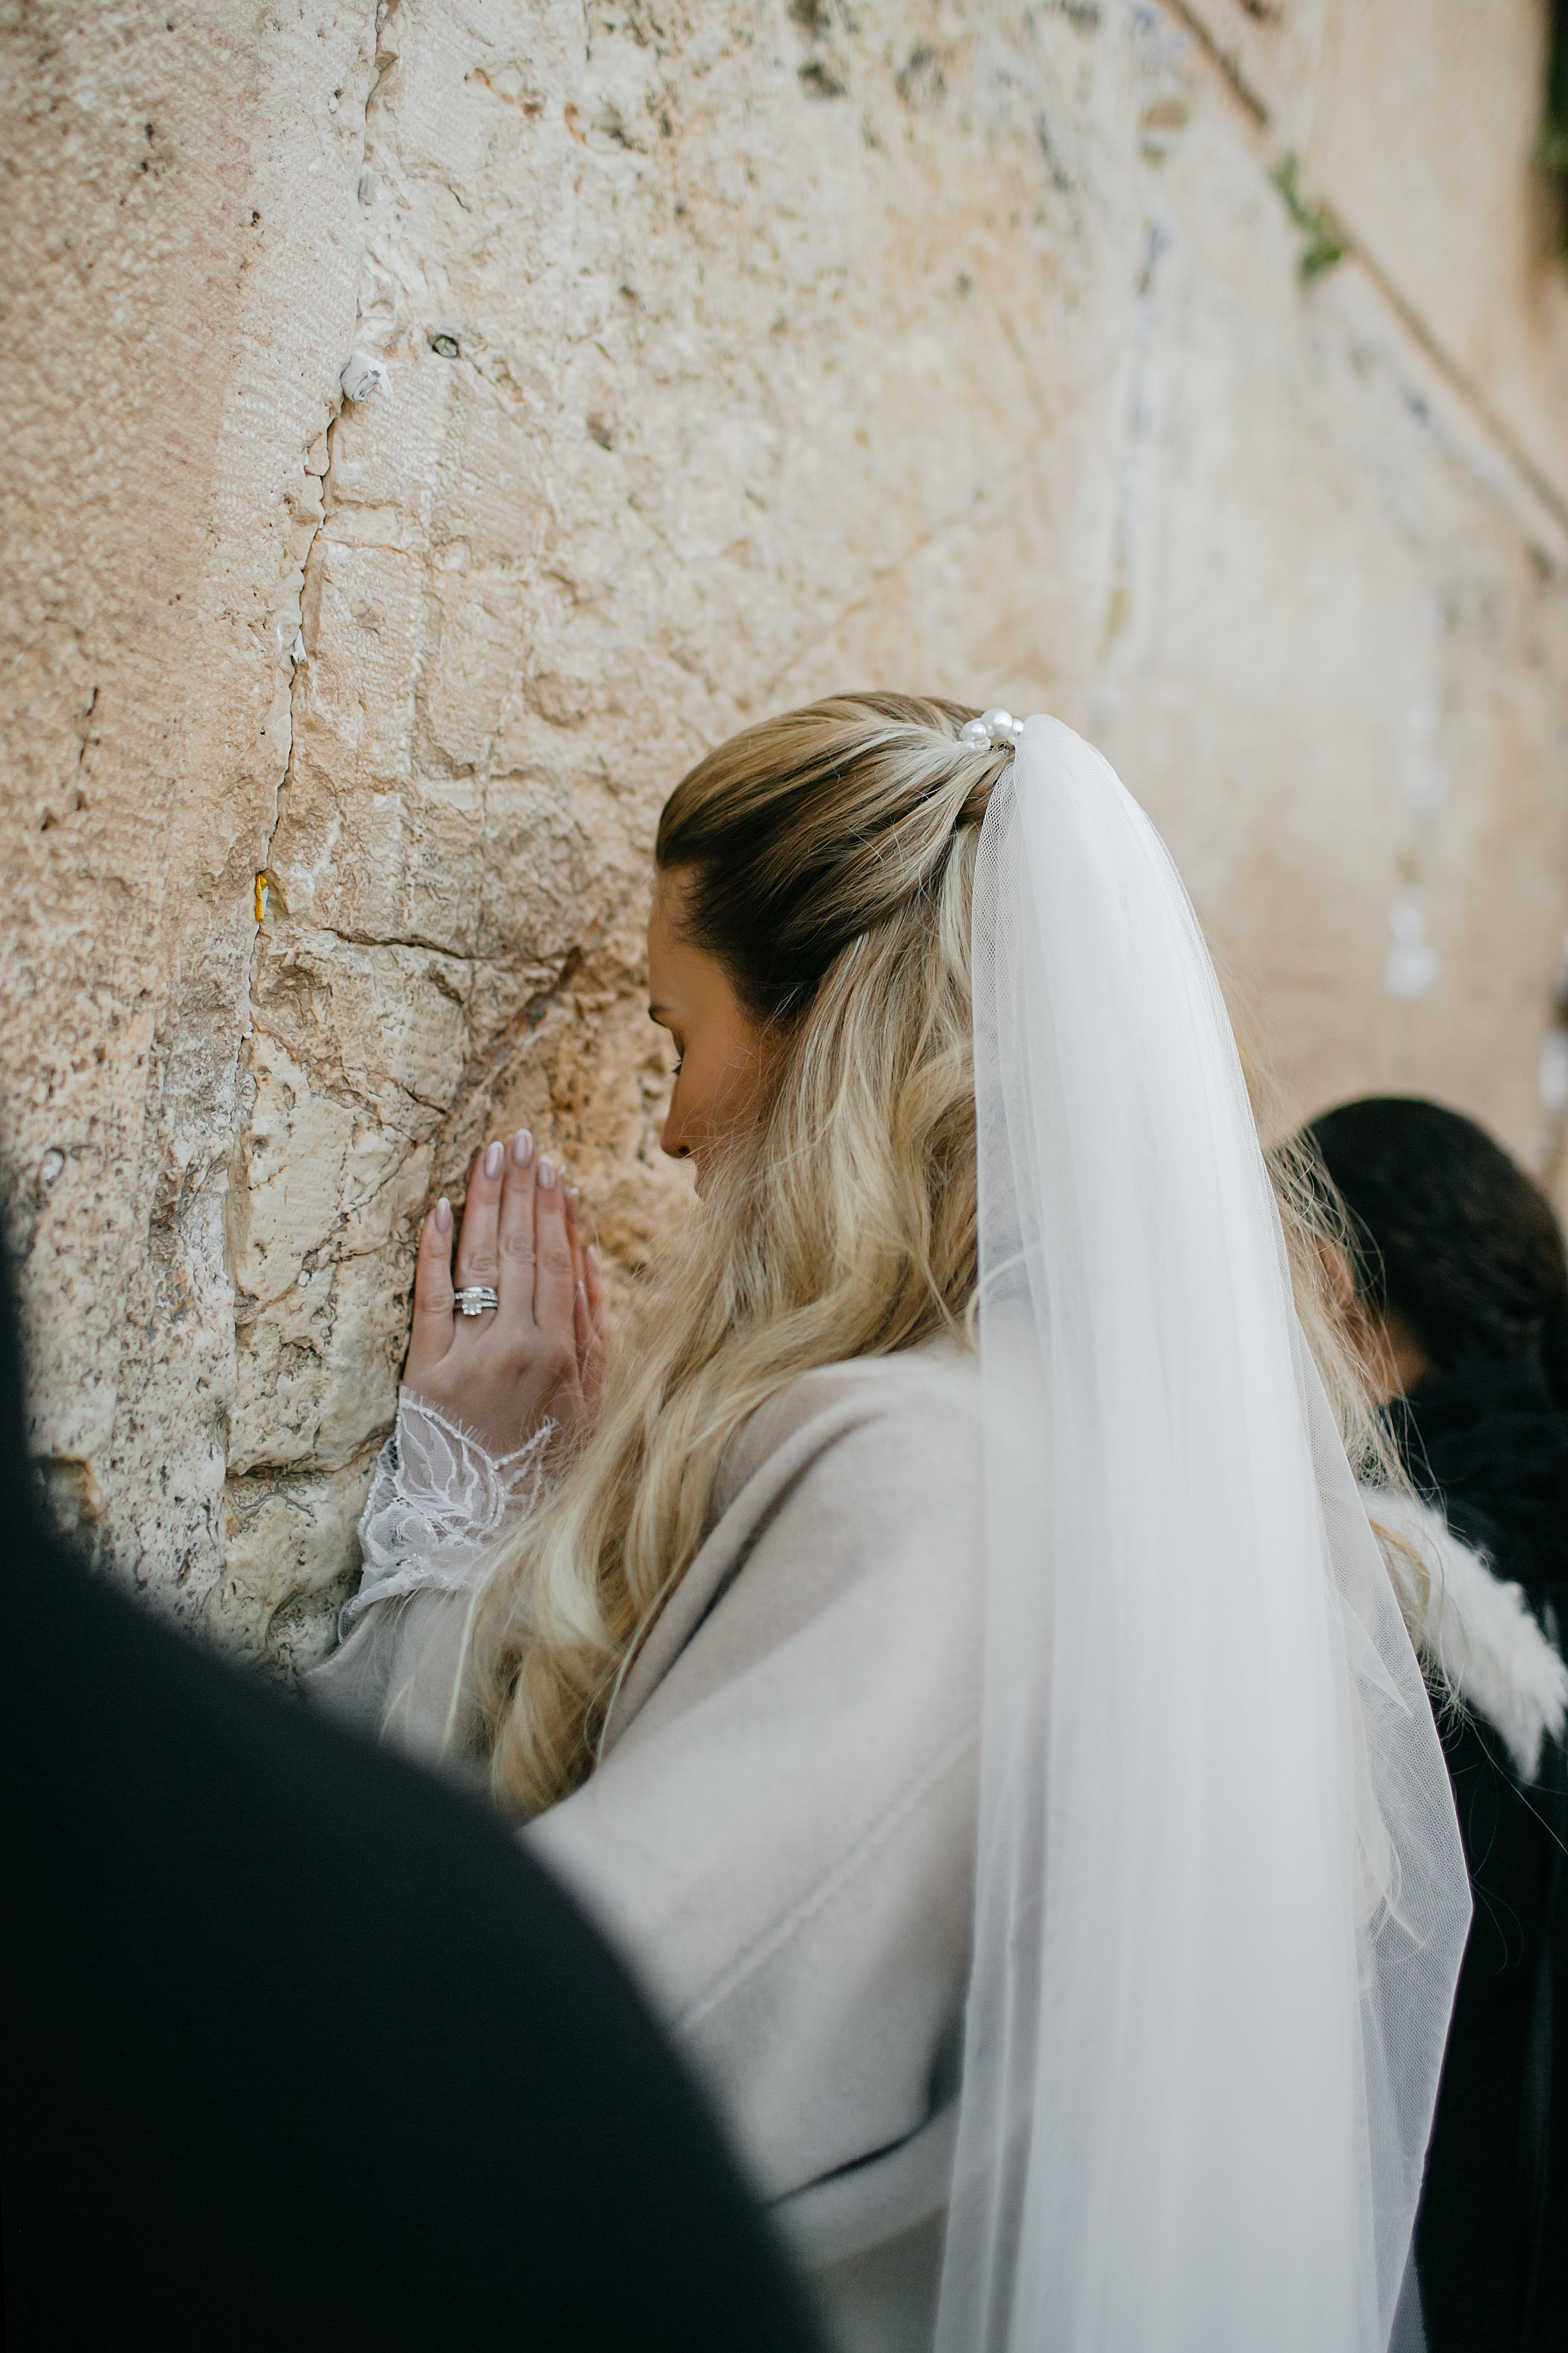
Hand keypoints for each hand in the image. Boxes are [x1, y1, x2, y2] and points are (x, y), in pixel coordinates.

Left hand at [404, 1130, 607, 1456]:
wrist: (488, 1523)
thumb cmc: (545, 1462)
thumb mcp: (591, 1401)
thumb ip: (594, 1328)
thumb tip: (588, 1258)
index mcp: (563, 1352)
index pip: (559, 1262)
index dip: (554, 1210)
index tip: (551, 1166)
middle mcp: (518, 1347)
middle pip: (522, 1251)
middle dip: (520, 1190)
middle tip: (518, 1139)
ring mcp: (470, 1357)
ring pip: (481, 1263)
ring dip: (485, 1203)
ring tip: (488, 1156)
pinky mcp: (425, 1372)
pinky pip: (430, 1300)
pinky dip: (434, 1251)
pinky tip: (439, 1209)